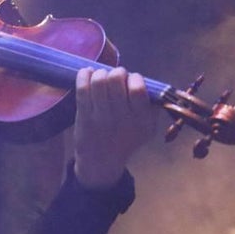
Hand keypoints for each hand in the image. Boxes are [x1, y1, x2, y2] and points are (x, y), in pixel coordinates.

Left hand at [72, 66, 157, 188]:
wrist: (102, 161)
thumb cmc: (126, 137)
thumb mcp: (147, 127)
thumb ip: (152, 106)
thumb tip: (152, 83)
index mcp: (142, 119)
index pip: (138, 89)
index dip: (134, 78)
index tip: (132, 80)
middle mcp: (121, 117)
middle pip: (116, 79)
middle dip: (116, 72)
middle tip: (115, 77)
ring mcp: (101, 117)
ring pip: (99, 81)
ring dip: (100, 73)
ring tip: (102, 77)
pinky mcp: (83, 116)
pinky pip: (82, 89)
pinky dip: (84, 75)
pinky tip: (88, 74)